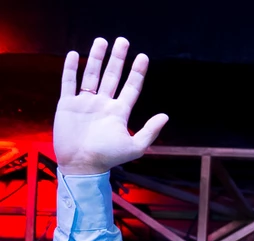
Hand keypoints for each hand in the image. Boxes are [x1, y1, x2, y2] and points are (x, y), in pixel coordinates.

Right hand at [54, 37, 168, 175]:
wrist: (82, 165)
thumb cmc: (109, 158)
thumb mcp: (136, 147)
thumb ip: (150, 131)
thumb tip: (165, 116)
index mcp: (119, 112)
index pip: (131, 87)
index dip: (137, 72)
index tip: (143, 56)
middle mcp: (103, 104)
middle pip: (112, 76)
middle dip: (118, 59)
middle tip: (123, 41)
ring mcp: (85, 102)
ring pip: (92, 74)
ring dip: (96, 58)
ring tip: (102, 41)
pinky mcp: (67, 104)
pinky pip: (69, 82)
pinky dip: (71, 69)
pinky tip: (74, 55)